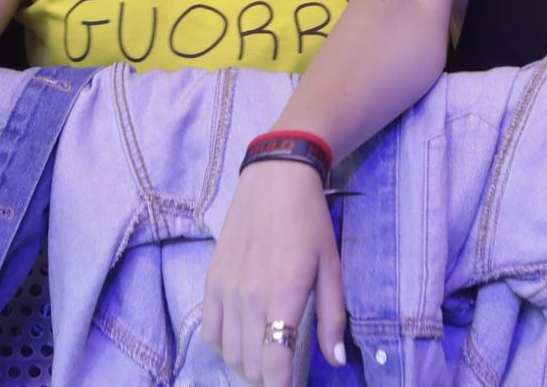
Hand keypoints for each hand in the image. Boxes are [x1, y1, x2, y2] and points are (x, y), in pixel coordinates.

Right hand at [202, 159, 346, 384]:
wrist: (274, 180)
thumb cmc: (310, 222)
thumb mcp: (332, 267)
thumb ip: (333, 317)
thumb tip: (336, 360)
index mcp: (284, 294)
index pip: (275, 362)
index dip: (282, 386)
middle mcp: (250, 298)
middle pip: (251, 364)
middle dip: (269, 377)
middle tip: (285, 369)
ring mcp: (226, 290)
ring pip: (229, 353)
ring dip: (248, 364)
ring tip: (267, 356)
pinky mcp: (212, 282)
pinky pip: (210, 332)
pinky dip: (225, 346)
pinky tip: (242, 339)